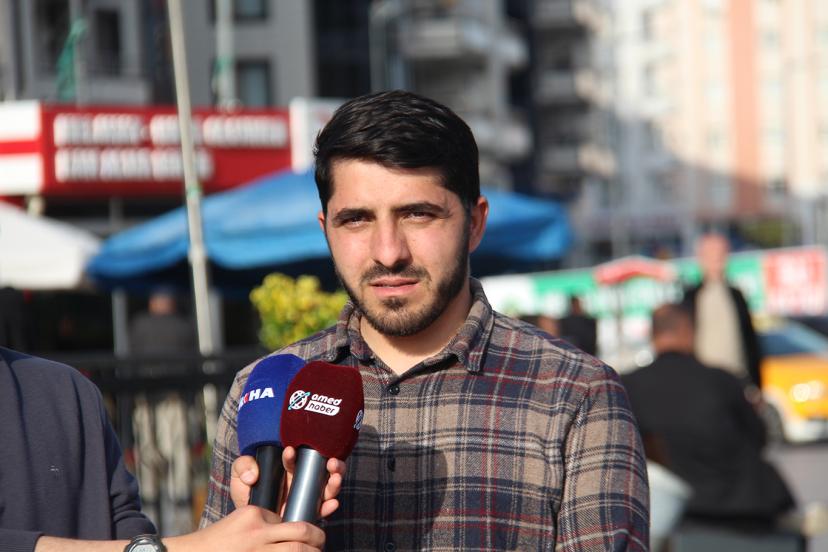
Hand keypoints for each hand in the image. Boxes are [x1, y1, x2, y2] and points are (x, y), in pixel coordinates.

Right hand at [169, 505, 323, 551]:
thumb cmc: (217, 541)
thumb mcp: (240, 522)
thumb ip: (262, 522)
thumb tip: (288, 527)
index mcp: (253, 515)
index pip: (288, 519)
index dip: (299, 528)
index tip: (306, 535)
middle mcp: (257, 533)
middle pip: (301, 532)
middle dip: (317, 538)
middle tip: (321, 541)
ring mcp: (257, 551)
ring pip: (297, 551)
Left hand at [231, 447, 345, 517]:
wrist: (247, 516)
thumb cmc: (246, 490)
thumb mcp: (240, 474)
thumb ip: (243, 465)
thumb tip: (254, 474)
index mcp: (288, 466)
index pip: (297, 457)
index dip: (295, 454)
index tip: (289, 451)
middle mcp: (301, 478)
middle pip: (323, 469)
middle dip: (331, 464)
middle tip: (331, 462)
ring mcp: (306, 495)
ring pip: (328, 486)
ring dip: (335, 482)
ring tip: (336, 478)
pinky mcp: (307, 512)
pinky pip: (322, 509)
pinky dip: (329, 506)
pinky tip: (332, 503)